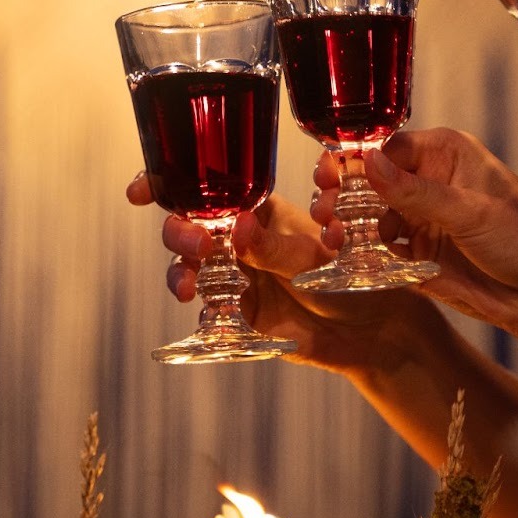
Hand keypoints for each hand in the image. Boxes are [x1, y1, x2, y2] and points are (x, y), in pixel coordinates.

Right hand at [126, 177, 431, 375]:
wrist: (376, 333)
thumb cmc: (359, 278)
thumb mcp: (320, 257)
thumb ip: (277, 246)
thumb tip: (237, 228)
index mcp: (261, 207)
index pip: (207, 186)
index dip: (166, 183)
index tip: (141, 191)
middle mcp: (242, 237)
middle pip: (188, 224)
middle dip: (177, 230)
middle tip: (196, 242)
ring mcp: (237, 275)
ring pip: (189, 265)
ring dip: (178, 270)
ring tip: (187, 284)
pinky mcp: (238, 311)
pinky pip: (207, 305)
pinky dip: (199, 307)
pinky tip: (202, 308)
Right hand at [311, 129, 517, 356]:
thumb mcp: (469, 211)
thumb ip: (415, 191)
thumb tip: (368, 162)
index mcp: (446, 156)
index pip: (387, 148)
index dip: (354, 160)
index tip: (327, 175)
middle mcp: (431, 183)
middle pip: (371, 181)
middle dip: (343, 194)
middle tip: (324, 210)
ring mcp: (424, 220)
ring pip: (370, 216)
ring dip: (348, 226)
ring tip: (333, 238)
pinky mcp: (421, 255)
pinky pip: (381, 251)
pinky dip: (363, 254)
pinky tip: (347, 257)